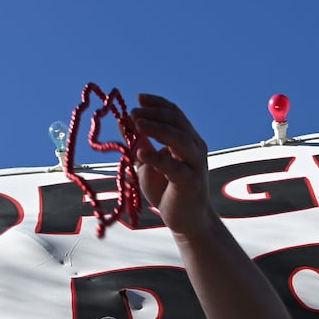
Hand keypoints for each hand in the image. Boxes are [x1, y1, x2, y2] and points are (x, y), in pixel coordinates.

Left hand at [132, 94, 211, 235]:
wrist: (186, 220)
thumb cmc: (167, 190)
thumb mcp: (148, 163)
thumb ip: (139, 143)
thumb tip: (124, 121)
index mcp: (187, 139)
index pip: (174, 114)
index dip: (157, 104)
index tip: (138, 98)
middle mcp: (195, 148)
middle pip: (177, 122)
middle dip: (154, 114)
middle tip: (133, 112)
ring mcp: (195, 164)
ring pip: (179, 139)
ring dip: (158, 129)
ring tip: (137, 123)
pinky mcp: (190, 182)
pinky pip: (174, 166)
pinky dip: (158, 158)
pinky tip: (142, 153)